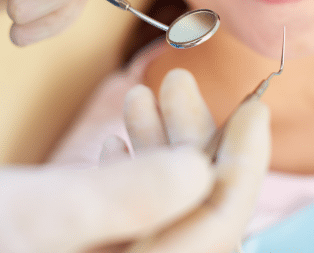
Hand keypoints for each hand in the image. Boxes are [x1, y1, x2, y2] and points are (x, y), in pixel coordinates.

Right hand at [100, 69, 270, 252]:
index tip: (255, 108)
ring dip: (155, 141)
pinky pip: (134, 206)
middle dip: (191, 132)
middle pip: (193, 197)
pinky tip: (116, 142)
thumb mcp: (55, 214)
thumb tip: (198, 168)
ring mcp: (125, 249)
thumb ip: (131, 199)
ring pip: (161, 195)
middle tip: (179, 81)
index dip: (244, 160)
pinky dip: (132, 170)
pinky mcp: (100, 243)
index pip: (220, 217)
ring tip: (141, 96)